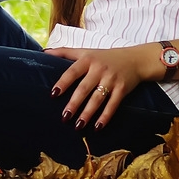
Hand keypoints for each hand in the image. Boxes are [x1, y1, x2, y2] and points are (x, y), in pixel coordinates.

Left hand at [44, 43, 158, 129]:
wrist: (135, 59)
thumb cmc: (105, 57)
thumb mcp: (86, 51)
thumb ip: (65, 52)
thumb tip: (43, 52)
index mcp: (88, 59)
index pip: (72, 71)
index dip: (63, 83)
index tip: (53, 94)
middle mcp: (99, 69)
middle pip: (84, 88)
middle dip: (74, 103)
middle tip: (64, 117)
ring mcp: (111, 79)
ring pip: (97, 99)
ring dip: (87, 114)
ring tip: (78, 126)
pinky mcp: (122, 89)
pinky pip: (113, 105)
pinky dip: (105, 117)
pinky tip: (97, 127)